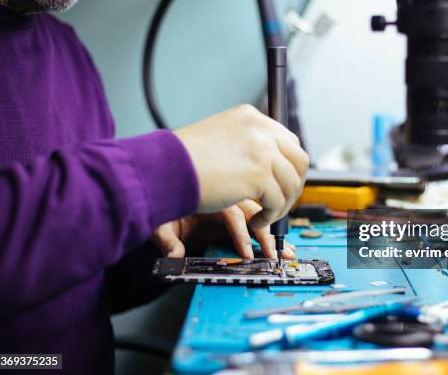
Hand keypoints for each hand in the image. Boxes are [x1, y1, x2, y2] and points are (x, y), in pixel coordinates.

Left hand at [152, 199, 296, 258]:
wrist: (164, 191)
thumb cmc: (165, 209)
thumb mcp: (162, 223)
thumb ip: (168, 240)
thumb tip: (174, 256)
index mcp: (209, 197)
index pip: (231, 215)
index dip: (240, 235)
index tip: (246, 253)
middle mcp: (226, 196)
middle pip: (253, 211)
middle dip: (265, 235)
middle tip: (274, 254)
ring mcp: (235, 201)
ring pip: (261, 212)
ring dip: (274, 232)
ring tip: (286, 250)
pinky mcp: (238, 210)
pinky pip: (261, 214)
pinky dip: (273, 226)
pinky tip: (284, 241)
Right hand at [174, 104, 309, 229]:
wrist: (164, 169)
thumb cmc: (182, 160)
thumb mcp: (220, 138)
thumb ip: (246, 145)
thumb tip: (268, 164)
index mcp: (250, 117)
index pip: (288, 141)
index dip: (289, 166)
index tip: (282, 183)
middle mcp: (260, 129)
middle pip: (299, 160)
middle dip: (294, 185)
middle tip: (281, 203)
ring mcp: (262, 151)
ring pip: (292, 183)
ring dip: (283, 205)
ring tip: (266, 216)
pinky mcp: (259, 175)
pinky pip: (278, 201)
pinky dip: (270, 216)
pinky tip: (257, 221)